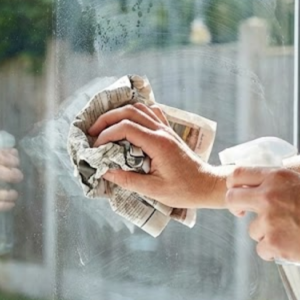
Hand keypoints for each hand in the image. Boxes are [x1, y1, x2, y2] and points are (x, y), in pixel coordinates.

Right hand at [90, 103, 214, 208]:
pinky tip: (127, 122)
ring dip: (119, 113)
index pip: (126, 128)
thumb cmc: (184, 190)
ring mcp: (166, 129)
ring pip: (139, 108)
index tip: (95, 148)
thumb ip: (128, 180)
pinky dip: (135, 113)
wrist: (207, 185)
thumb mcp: (154, 190)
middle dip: (107, 118)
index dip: (106, 135)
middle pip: (130, 111)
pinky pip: (150, 113)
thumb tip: (105, 172)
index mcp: (158, 143)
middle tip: (92, 132)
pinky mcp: (168, 132)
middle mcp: (161, 131)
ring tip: (105, 126)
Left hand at [225, 167, 299, 263]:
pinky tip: (290, 247)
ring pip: (252, 230)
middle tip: (245, 215)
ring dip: (265, 234)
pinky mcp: (273, 243)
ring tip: (290, 234)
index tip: (240, 195)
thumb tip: (265, 183)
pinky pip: (262, 249)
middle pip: (232, 199)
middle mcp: (268, 196)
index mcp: (277, 178)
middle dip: (236, 208)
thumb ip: (283, 182)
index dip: (234, 186)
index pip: (238, 174)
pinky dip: (273, 251)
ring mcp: (269, 221)